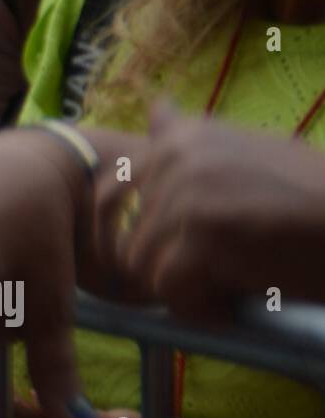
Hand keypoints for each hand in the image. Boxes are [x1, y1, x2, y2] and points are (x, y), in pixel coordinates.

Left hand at [101, 103, 324, 317]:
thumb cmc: (313, 198)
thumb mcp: (250, 150)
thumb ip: (193, 138)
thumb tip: (156, 108)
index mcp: (185, 135)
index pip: (113, 189)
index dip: (140, 229)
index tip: (186, 244)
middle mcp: (177, 156)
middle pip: (125, 230)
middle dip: (160, 261)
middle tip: (211, 271)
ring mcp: (187, 194)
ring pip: (142, 263)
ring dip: (182, 287)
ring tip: (231, 284)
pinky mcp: (202, 237)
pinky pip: (167, 289)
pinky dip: (198, 308)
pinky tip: (234, 303)